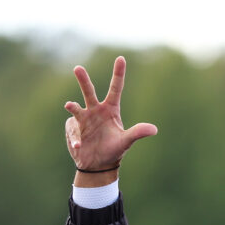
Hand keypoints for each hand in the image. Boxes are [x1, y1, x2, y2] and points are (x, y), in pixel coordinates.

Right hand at [64, 56, 156, 172]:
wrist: (98, 165)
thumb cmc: (113, 151)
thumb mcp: (125, 142)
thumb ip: (137, 133)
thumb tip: (154, 130)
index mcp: (110, 110)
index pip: (115, 89)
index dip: (118, 74)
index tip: (121, 58)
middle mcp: (96, 110)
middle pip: (89, 92)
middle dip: (83, 80)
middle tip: (78, 68)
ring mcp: (83, 119)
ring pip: (76, 108)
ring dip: (72, 106)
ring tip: (69, 105)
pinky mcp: (73, 128)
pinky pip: (73, 131)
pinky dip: (75, 139)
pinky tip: (79, 146)